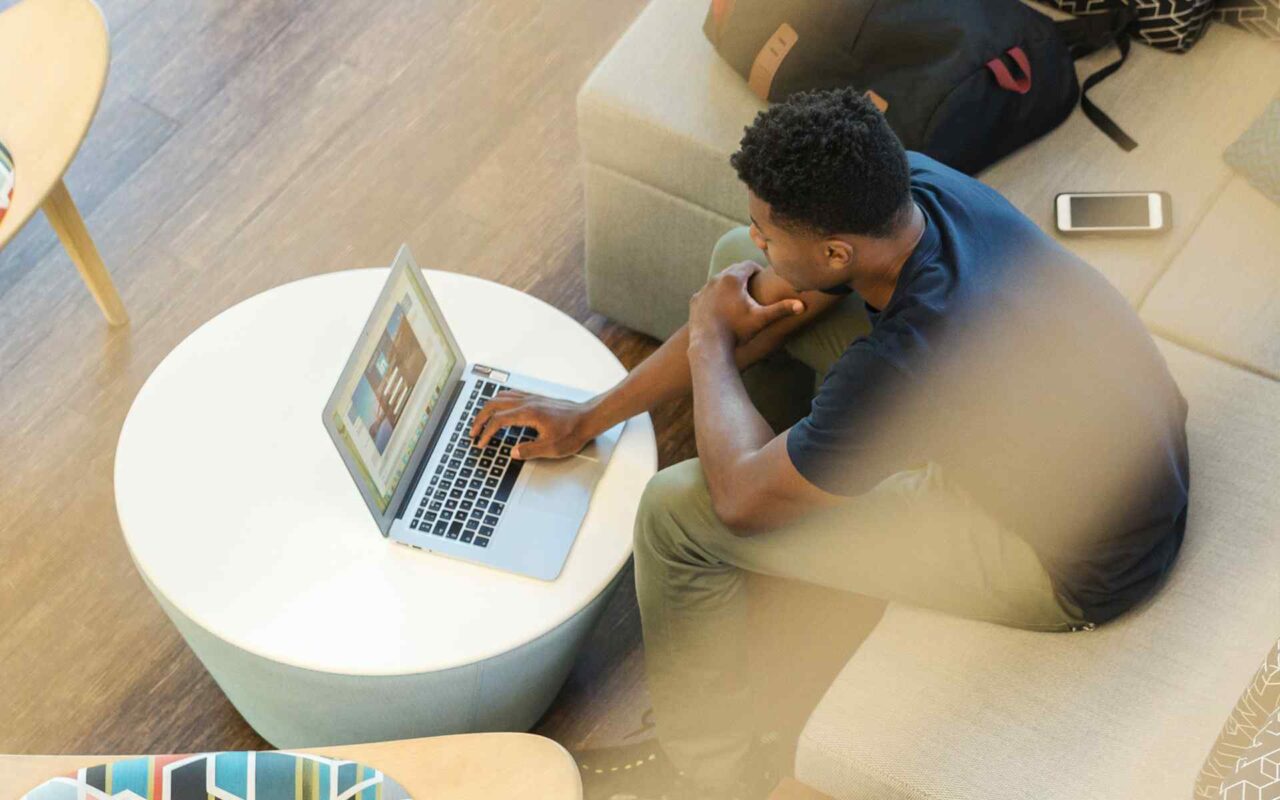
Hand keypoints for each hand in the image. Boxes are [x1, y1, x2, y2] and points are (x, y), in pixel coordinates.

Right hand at [468, 389, 596, 459]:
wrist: (589, 417)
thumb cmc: (573, 432)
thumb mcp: (552, 448)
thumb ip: (529, 450)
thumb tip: (512, 452)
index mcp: (528, 414)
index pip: (498, 421)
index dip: (486, 433)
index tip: (480, 443)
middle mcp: (527, 402)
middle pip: (494, 405)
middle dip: (480, 418)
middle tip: (472, 432)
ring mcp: (531, 398)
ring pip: (501, 397)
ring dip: (487, 409)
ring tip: (481, 421)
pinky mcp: (536, 398)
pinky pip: (511, 395)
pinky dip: (499, 401)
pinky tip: (499, 409)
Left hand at [689, 261, 803, 346]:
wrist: (709, 344)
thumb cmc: (737, 330)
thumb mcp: (761, 319)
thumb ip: (781, 309)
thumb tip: (803, 305)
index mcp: (733, 278)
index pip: (749, 265)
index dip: (758, 270)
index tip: (762, 278)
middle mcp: (716, 279)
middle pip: (733, 270)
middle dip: (743, 276)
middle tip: (752, 285)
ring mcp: (704, 289)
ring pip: (719, 281)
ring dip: (728, 285)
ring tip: (738, 296)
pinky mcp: (695, 300)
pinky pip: (707, 292)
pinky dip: (715, 296)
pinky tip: (721, 305)